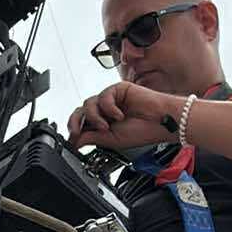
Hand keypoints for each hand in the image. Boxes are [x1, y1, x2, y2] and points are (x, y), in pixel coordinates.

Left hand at [67, 81, 181, 150]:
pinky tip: (120, 115)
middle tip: (77, 131)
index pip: (82, 122)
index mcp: (103, 122)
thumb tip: (74, 142)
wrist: (160, 123)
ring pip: (89, 104)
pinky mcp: (117, 89)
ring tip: (108, 126)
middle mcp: (105, 110)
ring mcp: (110, 99)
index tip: (71, 139)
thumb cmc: (142, 131)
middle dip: (76, 121)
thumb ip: (91, 138)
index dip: (74, 129)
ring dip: (95, 117)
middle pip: (81, 111)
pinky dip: (109, 108)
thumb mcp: (111, 140)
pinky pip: (103, 97)